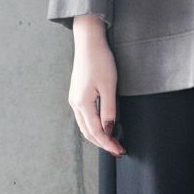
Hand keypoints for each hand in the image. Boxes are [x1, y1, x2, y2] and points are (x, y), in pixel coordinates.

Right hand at [68, 23, 125, 156]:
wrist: (88, 42)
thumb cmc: (100, 61)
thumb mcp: (109, 86)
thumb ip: (109, 110)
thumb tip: (108, 130)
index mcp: (82, 104)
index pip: (96, 132)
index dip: (108, 144)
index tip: (119, 151)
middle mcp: (75, 104)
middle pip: (88, 132)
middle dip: (102, 143)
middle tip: (117, 150)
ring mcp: (74, 99)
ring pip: (84, 125)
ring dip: (97, 136)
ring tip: (111, 141)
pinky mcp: (77, 93)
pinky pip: (83, 116)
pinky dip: (92, 125)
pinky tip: (102, 126)